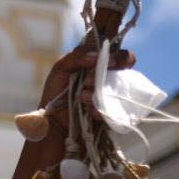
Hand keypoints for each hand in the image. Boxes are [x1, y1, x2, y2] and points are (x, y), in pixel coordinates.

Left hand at [26, 46, 136, 164]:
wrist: (53, 123)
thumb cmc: (55, 93)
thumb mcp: (61, 69)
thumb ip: (76, 56)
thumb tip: (95, 55)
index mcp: (98, 67)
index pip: (118, 57)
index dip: (120, 57)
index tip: (111, 61)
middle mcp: (107, 81)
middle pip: (125, 72)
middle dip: (109, 73)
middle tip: (89, 80)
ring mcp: (111, 99)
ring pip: (120, 91)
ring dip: (99, 91)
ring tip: (81, 97)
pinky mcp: (111, 115)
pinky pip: (115, 110)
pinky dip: (99, 109)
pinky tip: (87, 112)